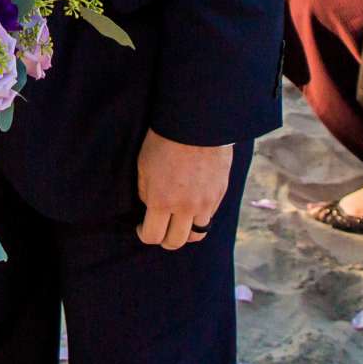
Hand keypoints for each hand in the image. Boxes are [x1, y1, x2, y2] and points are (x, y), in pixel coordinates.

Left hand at [136, 131, 231, 247]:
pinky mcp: (220, 194)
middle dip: (165, 239)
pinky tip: (193, 205)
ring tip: (180, 223)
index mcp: (162, 201)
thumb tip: (150, 206)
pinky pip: (210, 215)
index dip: (144, 235)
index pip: (153, 236)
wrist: (197, 123)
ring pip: (198, 234)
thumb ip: (147, 192)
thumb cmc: (164, 140)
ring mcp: (206, 202)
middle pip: (176, 241)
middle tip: (160, 230)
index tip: (142, 228)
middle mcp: (186, 208)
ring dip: (186, 232)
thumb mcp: (144, 166)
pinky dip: (201, 216)